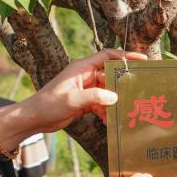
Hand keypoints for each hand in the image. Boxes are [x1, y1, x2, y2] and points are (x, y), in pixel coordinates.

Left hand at [0, 49, 145, 149]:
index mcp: (82, 67)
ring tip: (125, 109)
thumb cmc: (49, 104)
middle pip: (111, 74)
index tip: (142, 60)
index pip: (108, 56)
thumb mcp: (73, 100)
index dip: (125, 56)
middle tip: (138, 90)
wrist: (34, 118)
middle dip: (123, 83)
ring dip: (115, 100)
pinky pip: (101, 102)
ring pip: (108, 90)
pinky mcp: (84, 100)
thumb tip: (115, 97)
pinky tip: (109, 121)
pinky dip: (106, 111)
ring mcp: (85, 88)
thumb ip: (95, 97)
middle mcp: (85, 75)